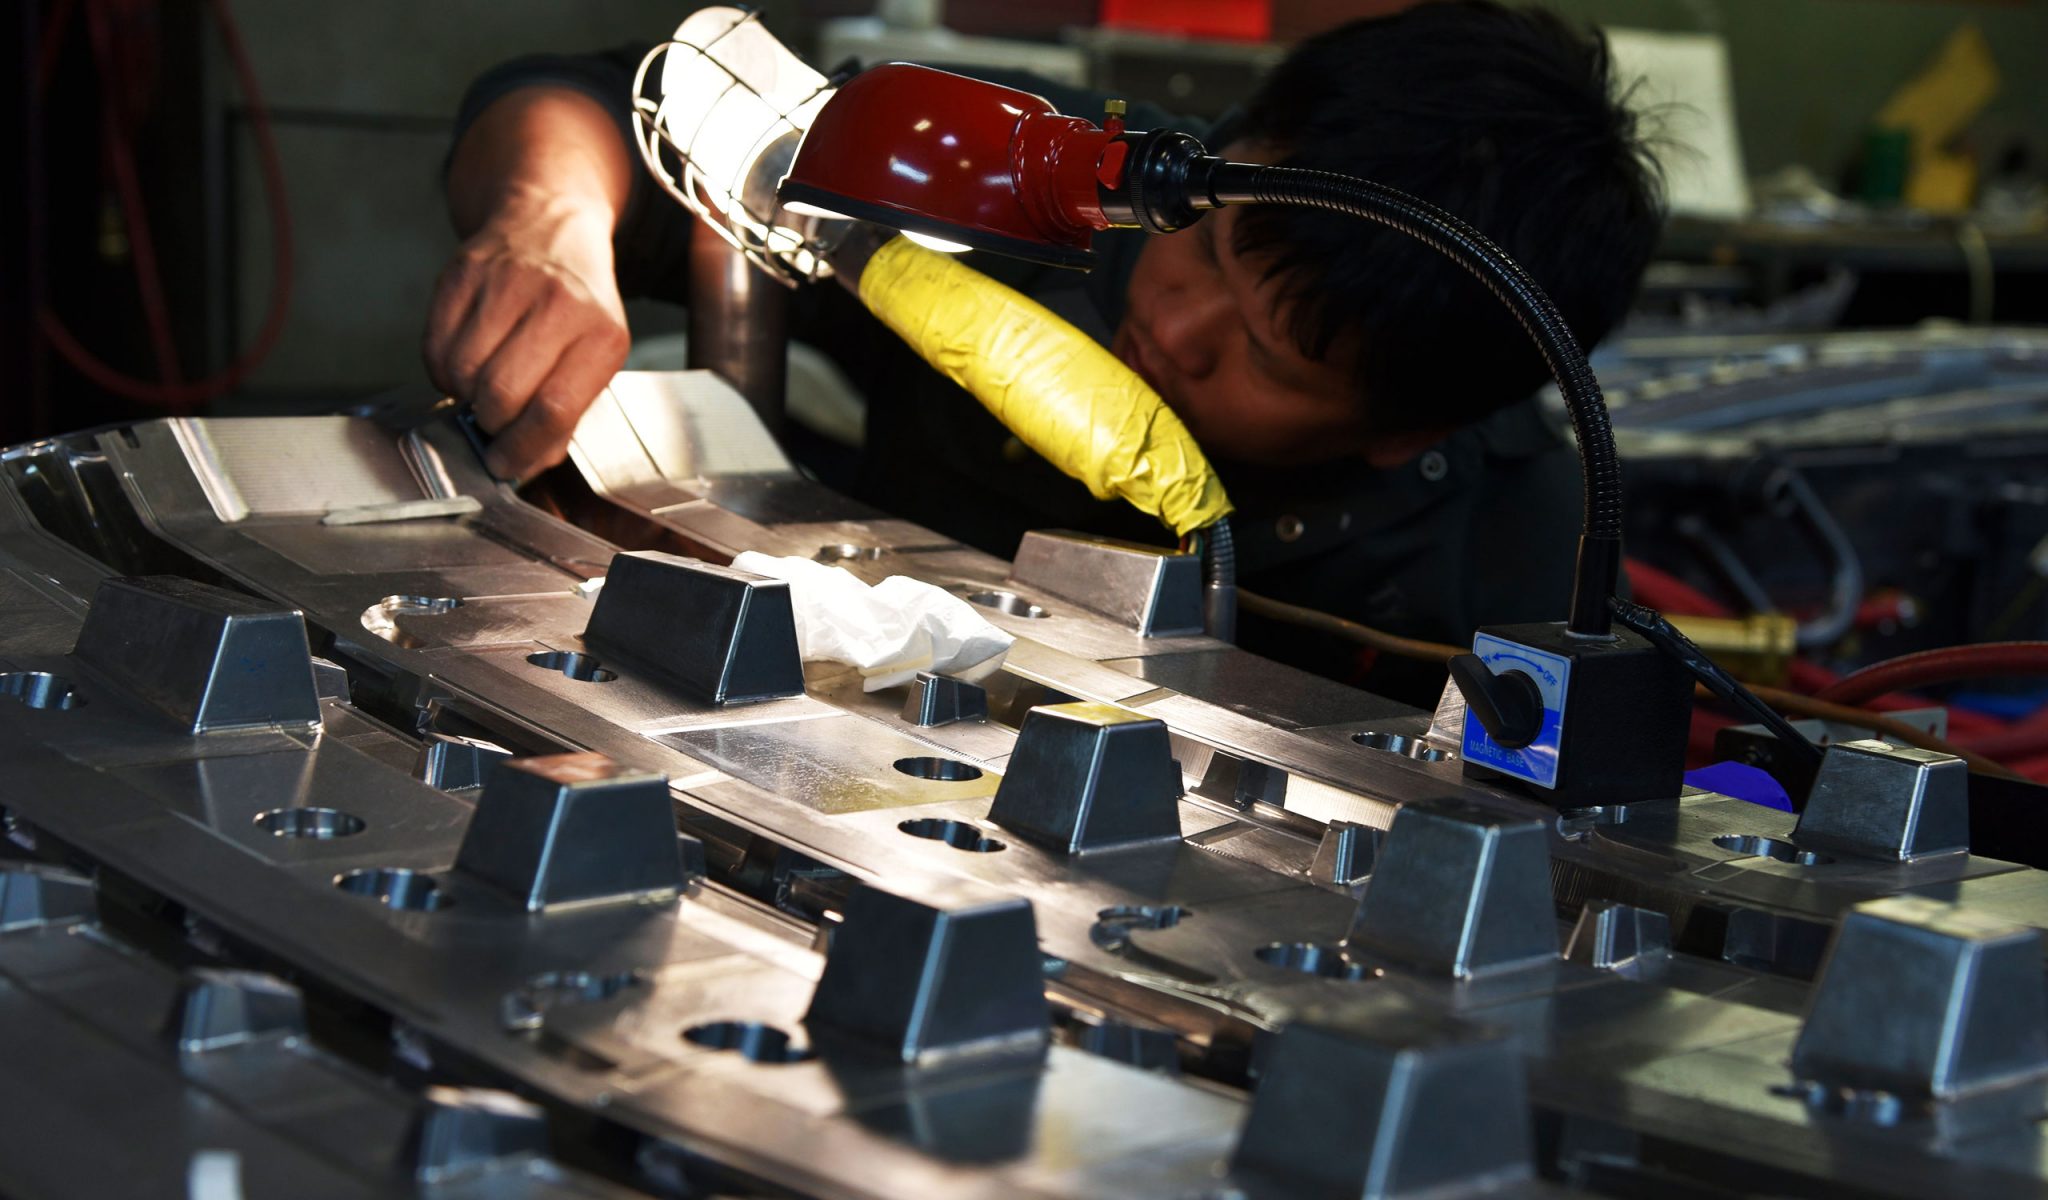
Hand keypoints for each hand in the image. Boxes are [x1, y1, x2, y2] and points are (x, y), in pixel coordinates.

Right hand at [422, 194, 629, 479]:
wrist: (551, 226)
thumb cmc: (577, 305)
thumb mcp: (595, 357)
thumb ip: (566, 415)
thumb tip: (524, 462)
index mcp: (602, 335)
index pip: (553, 409)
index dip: (521, 448)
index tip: (504, 462)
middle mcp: (558, 304)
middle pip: (502, 392)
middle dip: (491, 423)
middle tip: (493, 423)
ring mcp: (508, 282)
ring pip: (464, 370)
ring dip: (463, 394)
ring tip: (481, 386)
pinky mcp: (464, 271)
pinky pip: (436, 343)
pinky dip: (442, 369)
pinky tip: (463, 363)